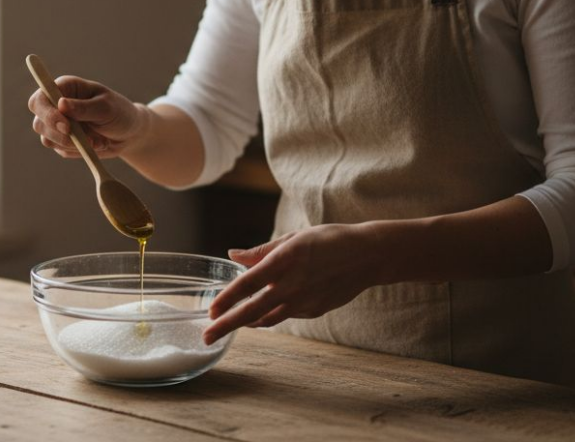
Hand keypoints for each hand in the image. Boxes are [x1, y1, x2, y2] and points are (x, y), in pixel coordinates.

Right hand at [27, 76, 151, 159]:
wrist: (129, 133)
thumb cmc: (120, 113)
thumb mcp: (106, 108)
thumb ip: (84, 107)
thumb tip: (61, 104)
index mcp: (65, 88)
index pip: (41, 97)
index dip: (48, 112)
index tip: (66, 126)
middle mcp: (56, 105)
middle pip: (39, 121)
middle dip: (58, 134)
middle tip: (83, 140)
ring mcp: (57, 124)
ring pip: (47, 138)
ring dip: (72, 144)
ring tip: (96, 140)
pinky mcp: (62, 141)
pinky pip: (61, 150)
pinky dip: (78, 151)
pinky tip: (95, 144)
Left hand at [202, 224, 381, 345]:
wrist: (368, 256)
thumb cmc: (329, 240)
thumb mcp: (293, 238)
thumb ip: (262, 251)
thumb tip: (233, 254)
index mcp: (284, 261)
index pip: (247, 284)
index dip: (226, 299)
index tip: (210, 310)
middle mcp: (292, 285)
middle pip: (252, 311)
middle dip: (226, 326)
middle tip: (206, 337)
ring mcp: (304, 302)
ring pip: (267, 319)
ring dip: (246, 323)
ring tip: (230, 323)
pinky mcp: (314, 311)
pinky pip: (285, 315)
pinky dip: (271, 314)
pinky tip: (265, 308)